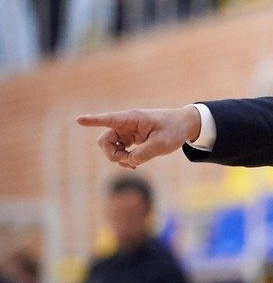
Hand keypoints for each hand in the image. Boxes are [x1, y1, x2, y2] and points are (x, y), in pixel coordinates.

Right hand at [77, 106, 201, 168]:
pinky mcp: (130, 138)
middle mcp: (125, 124)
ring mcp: (126, 131)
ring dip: (119, 158)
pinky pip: (118, 150)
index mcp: (132, 118)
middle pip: (104, 141)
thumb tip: (129, 161)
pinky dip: (123, 159)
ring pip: (109, 147)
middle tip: (130, 161)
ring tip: (135, 164)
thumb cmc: (174, 129)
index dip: (93, 120)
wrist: (184, 125)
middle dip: (112, 155)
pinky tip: (134, 164)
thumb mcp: (162, 144)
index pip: (108, 119)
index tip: (78, 120)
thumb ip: (144, 154)